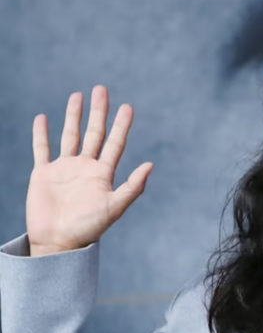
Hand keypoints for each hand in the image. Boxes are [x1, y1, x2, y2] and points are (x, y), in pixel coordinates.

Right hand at [26, 85, 152, 255]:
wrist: (58, 242)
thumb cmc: (88, 228)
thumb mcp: (114, 206)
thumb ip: (133, 186)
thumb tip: (151, 164)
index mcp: (103, 174)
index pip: (115, 143)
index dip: (122, 125)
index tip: (128, 106)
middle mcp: (85, 167)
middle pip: (93, 133)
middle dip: (98, 112)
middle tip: (101, 89)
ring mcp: (64, 169)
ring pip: (70, 135)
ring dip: (73, 116)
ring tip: (77, 95)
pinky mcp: (43, 174)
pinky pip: (42, 149)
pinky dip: (41, 133)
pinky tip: (43, 117)